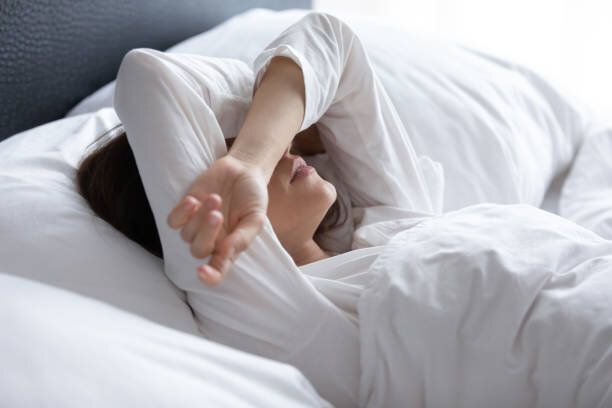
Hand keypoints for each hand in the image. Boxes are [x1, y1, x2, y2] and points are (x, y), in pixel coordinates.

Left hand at [167, 155, 267, 284]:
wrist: (243, 170)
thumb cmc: (251, 196)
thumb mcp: (255, 217)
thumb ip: (243, 237)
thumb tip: (226, 254)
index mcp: (230, 248)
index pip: (217, 270)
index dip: (210, 276)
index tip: (203, 272)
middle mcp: (212, 241)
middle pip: (198, 250)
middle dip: (206, 233)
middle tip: (217, 213)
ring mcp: (197, 226)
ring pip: (186, 235)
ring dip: (199, 217)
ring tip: (215, 198)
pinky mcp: (186, 210)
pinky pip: (173, 221)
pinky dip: (181, 213)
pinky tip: (194, 200)